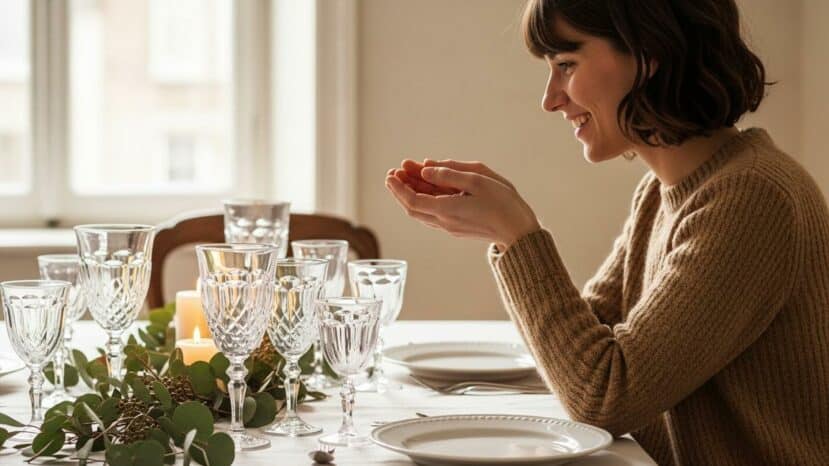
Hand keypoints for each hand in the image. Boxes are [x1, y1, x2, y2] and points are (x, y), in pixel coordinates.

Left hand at [385, 160, 540, 249]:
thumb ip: (449, 173)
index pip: (412, 201)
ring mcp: (450, 226)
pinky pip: (433, 211)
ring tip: (408, 174)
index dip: (398, 188)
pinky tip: (427, 184)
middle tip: (396, 170)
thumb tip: (426, 169)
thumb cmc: (503, 203)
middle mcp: (444, 221)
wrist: (519, 231)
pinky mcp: (457, 226)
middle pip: (413, 207)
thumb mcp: (477, 179)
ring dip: (412, 192)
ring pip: (422, 210)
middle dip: (402, 188)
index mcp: (446, 210)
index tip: (391, 174)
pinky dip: (426, 197)